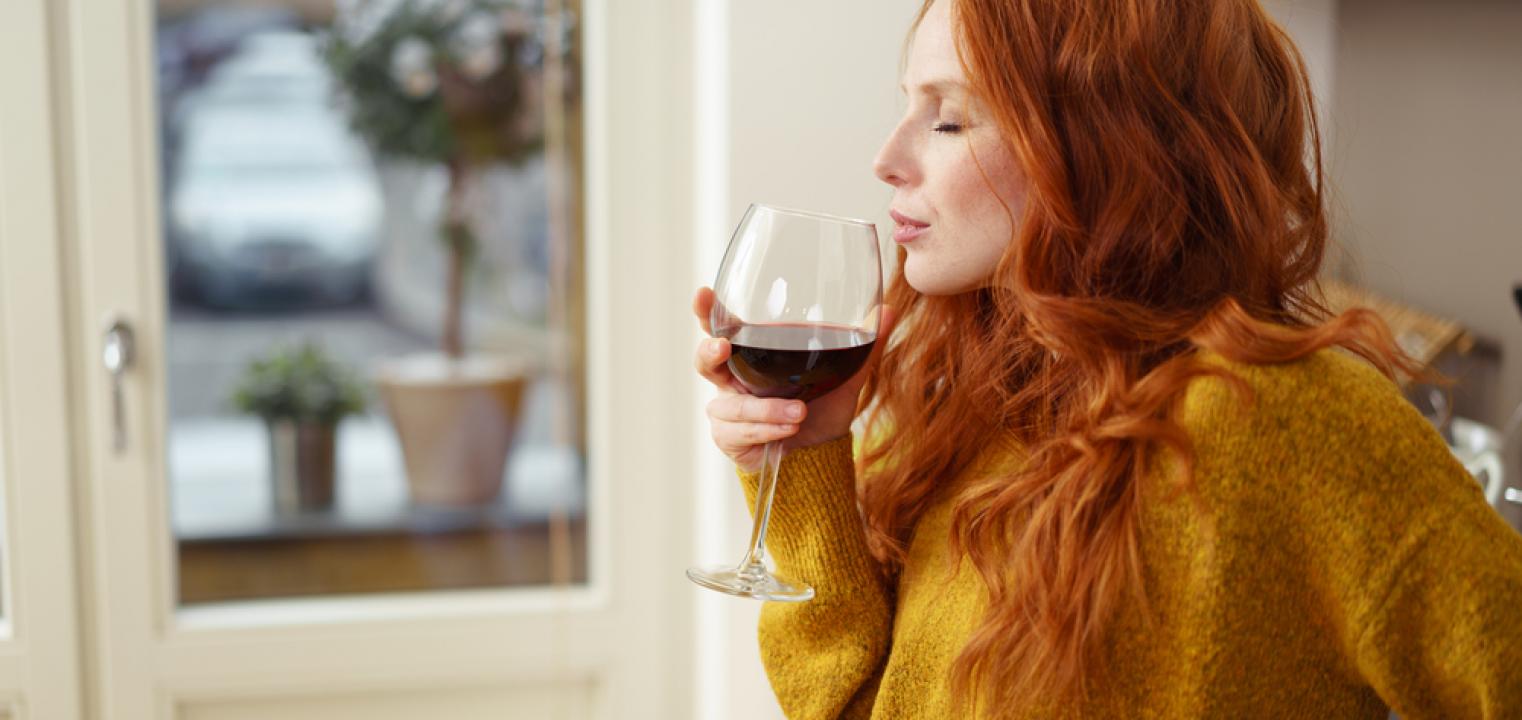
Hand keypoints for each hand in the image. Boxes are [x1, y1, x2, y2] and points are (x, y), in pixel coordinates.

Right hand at [692, 286, 895, 472]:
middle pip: (705, 360)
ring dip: (764, 408)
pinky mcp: (730, 438)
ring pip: (730, 403)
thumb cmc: (823, 409)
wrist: (820, 456)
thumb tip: (890, 310)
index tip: (703, 293)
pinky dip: (766, 429)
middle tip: (723, 347)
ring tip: (798, 413)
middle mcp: (733, 379)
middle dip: (709, 351)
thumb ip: (864, 345)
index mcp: (752, 355)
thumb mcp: (846, 376)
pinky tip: (787, 430)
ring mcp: (728, 410)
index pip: (721, 327)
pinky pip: (739, 431)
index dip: (706, 310)